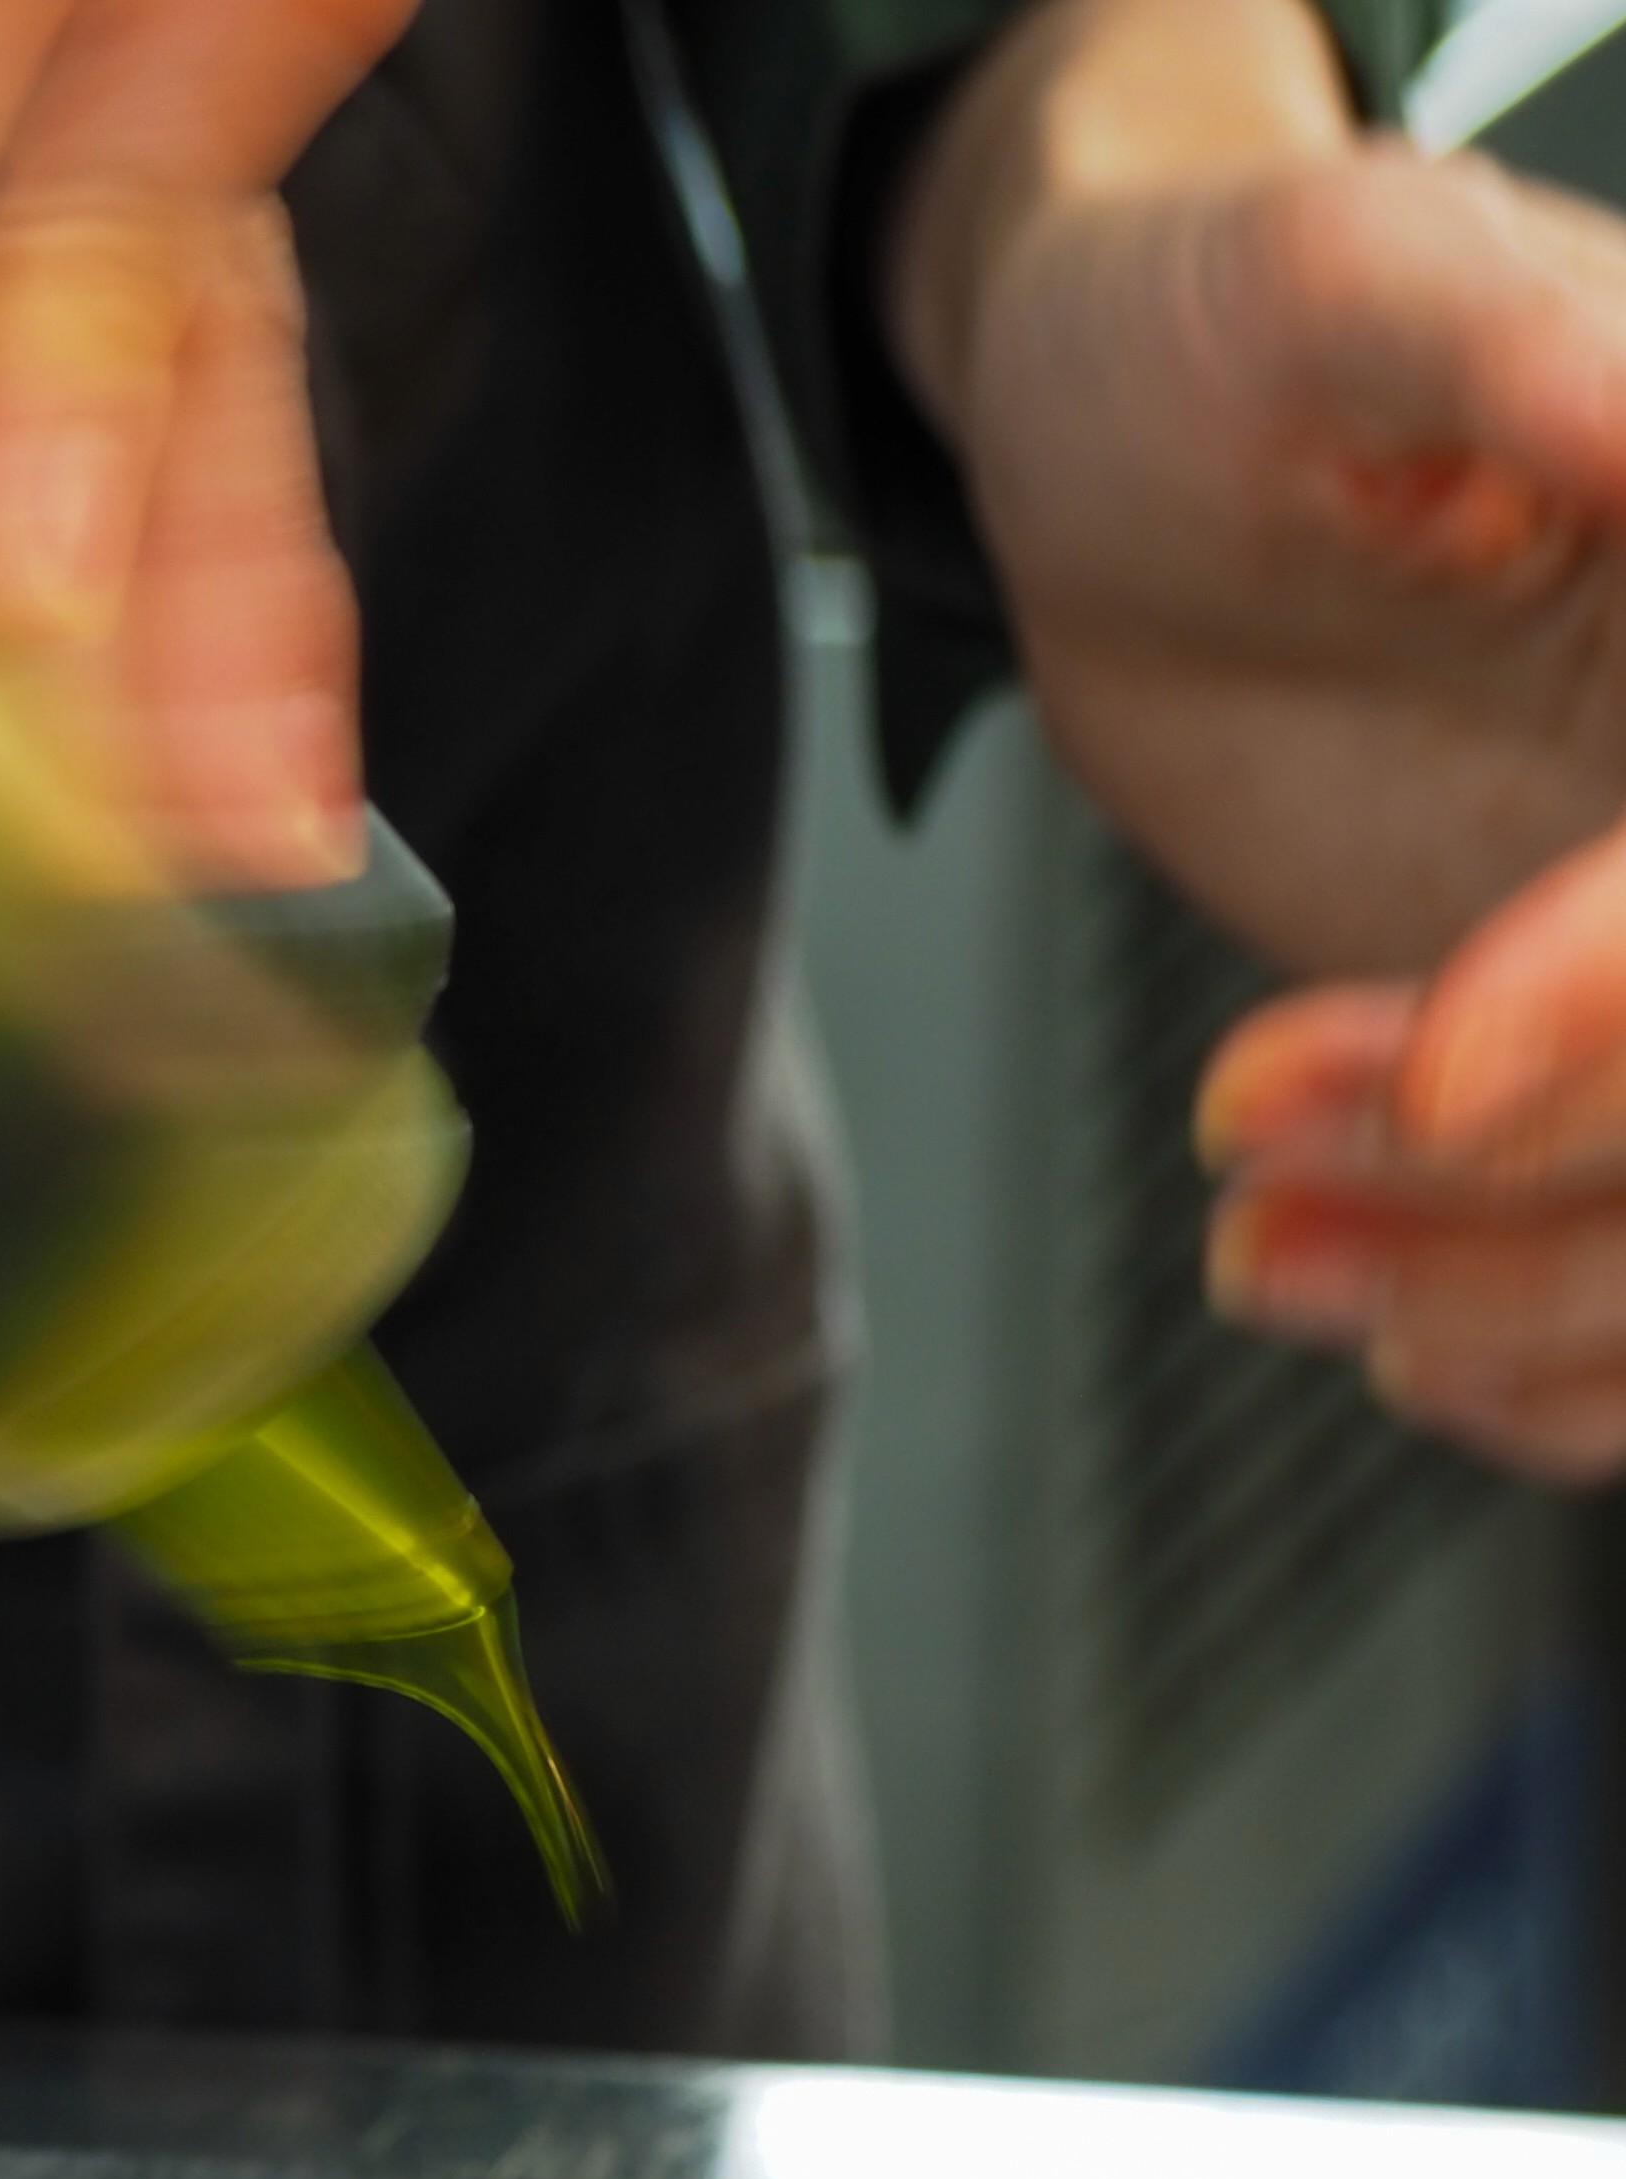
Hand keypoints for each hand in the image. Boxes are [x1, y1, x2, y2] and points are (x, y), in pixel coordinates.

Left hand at [892, 0, 1625, 1473]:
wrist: (1123, 489)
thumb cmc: (1209, 355)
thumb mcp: (1327, 282)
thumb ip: (1489, 336)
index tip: (1429, 1067)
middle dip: (1544, 1176)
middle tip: (1257, 1129)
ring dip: (1510, 1300)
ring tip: (1257, 1241)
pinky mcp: (1620, 1086)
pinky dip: (1537, 1374)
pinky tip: (1367, 1317)